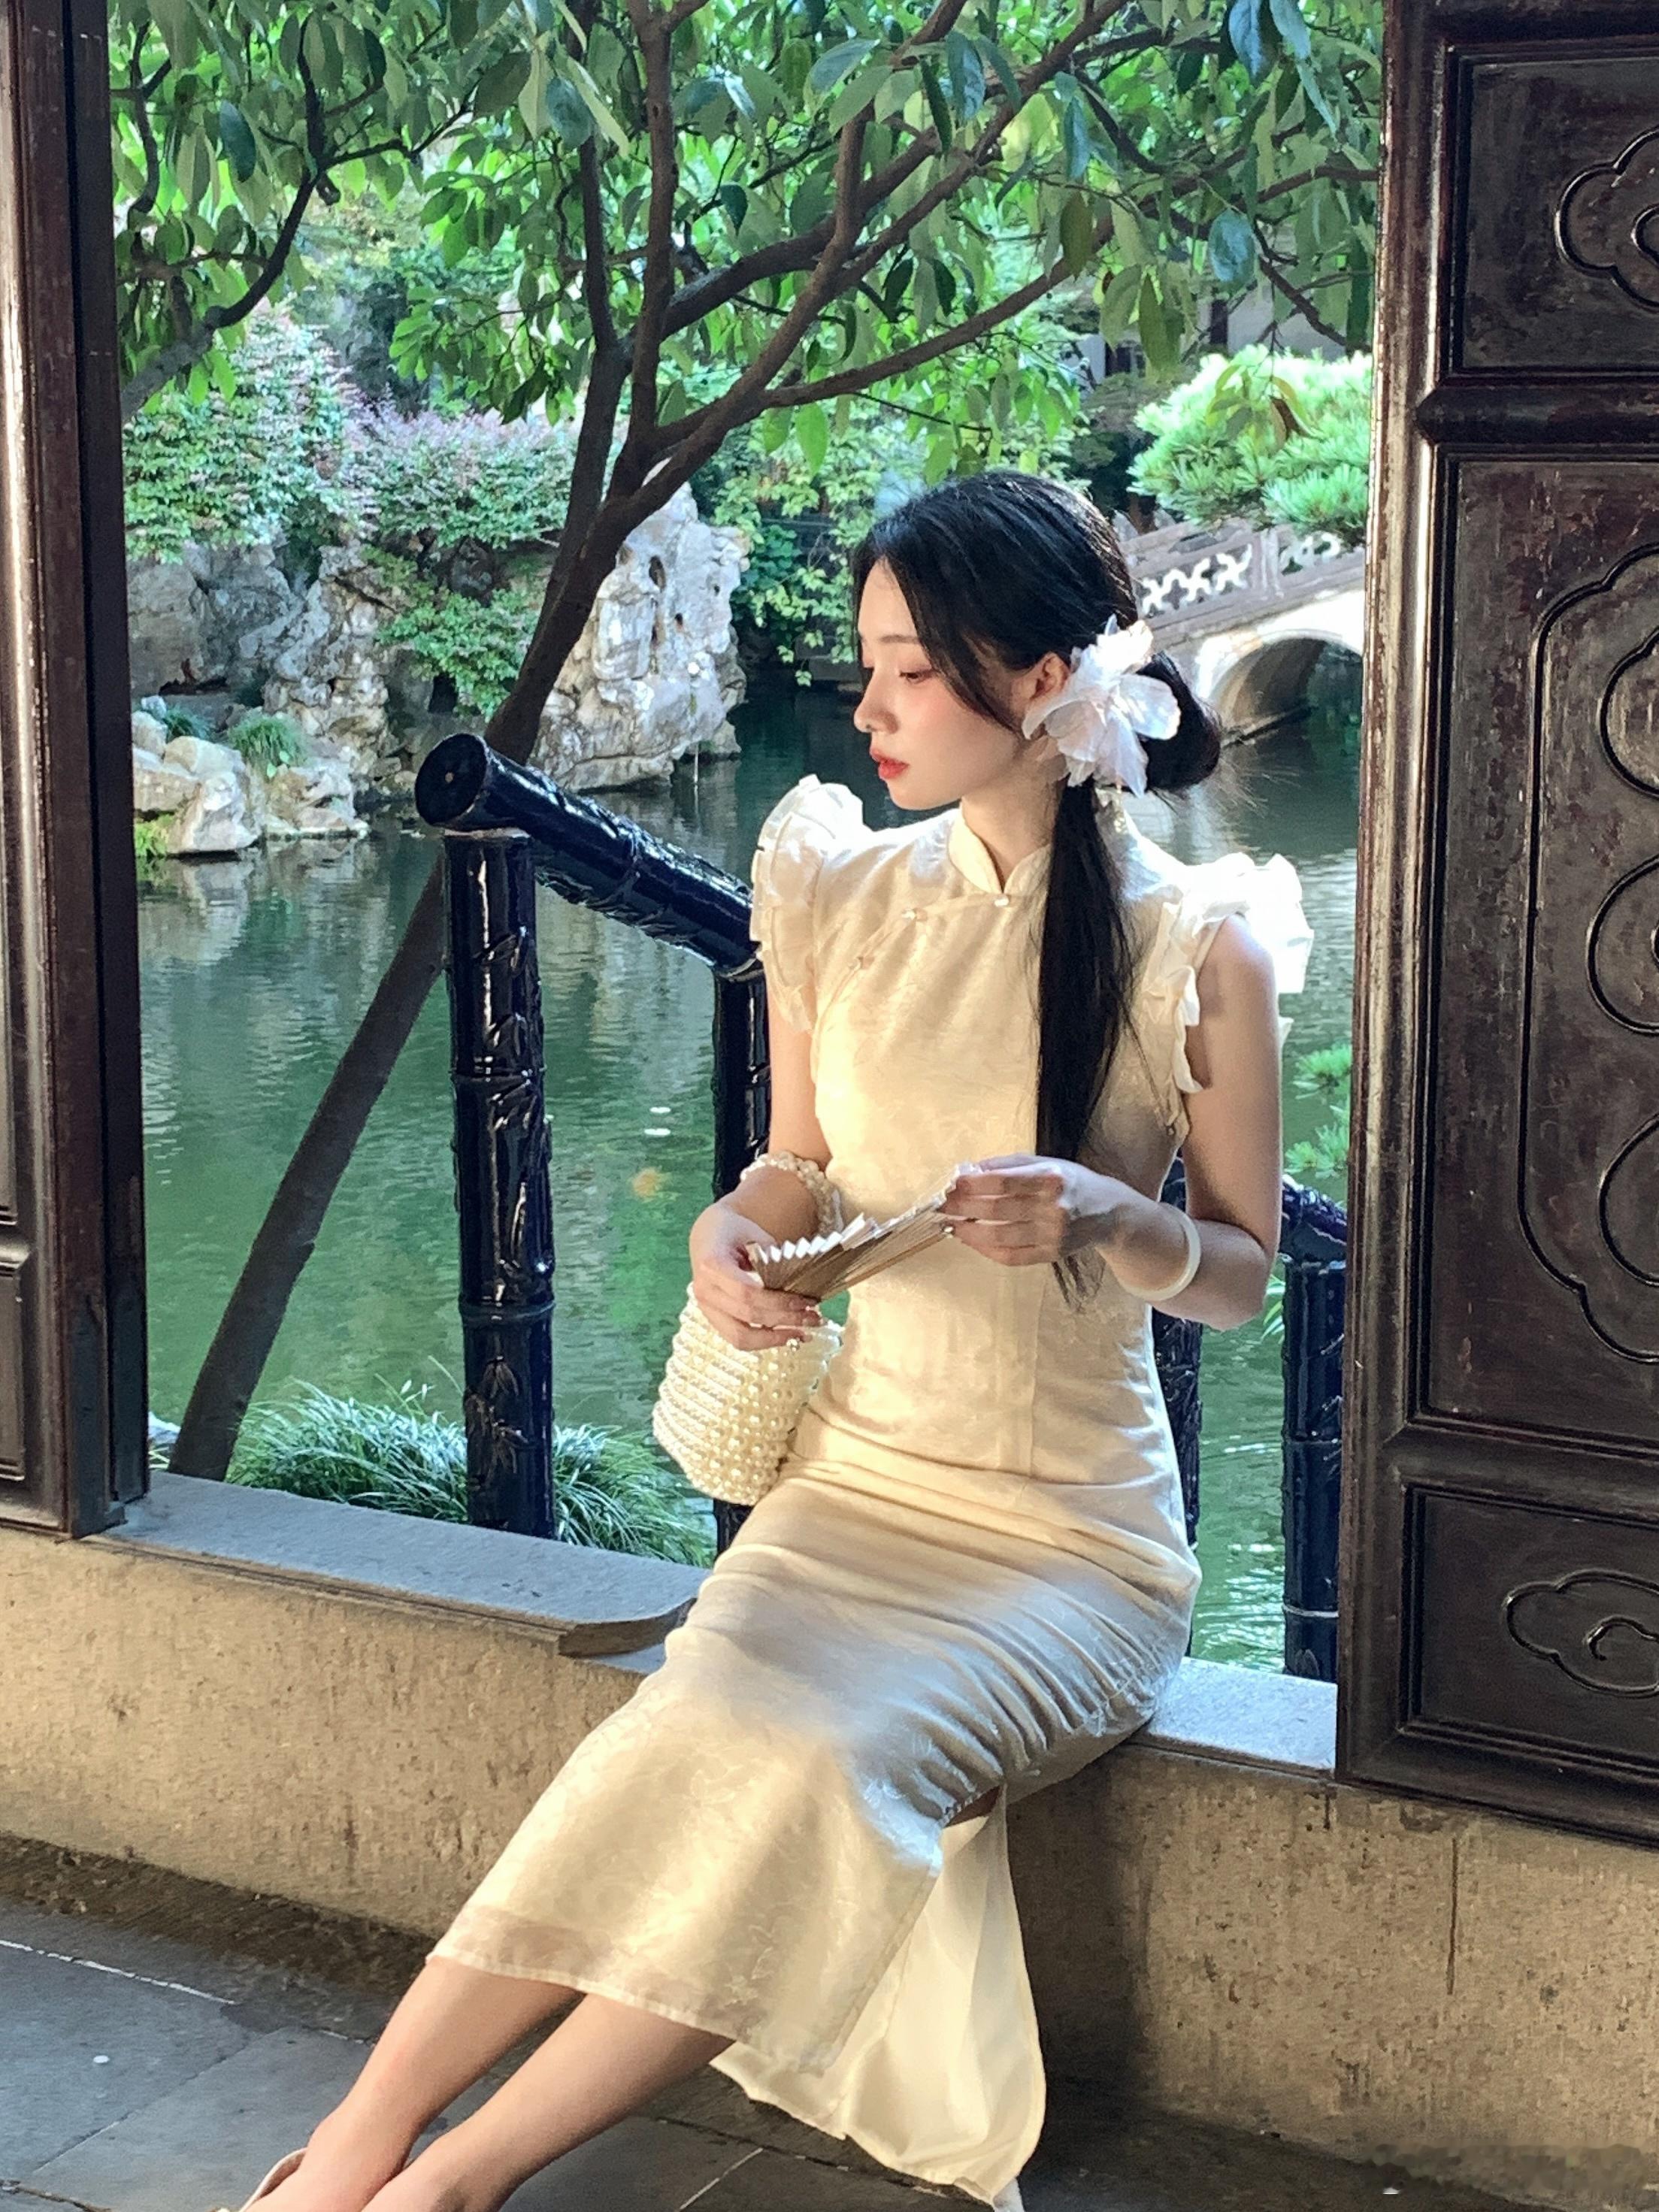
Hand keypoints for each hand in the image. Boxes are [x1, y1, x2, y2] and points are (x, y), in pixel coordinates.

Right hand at [688, 1204, 824, 1348]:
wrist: (706, 1234)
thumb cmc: (731, 1230)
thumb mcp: (753, 1233)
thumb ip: (773, 1257)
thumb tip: (802, 1283)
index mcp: (711, 1265)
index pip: (747, 1292)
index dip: (778, 1302)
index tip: (805, 1302)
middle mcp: (704, 1290)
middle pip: (747, 1316)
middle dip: (784, 1320)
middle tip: (814, 1318)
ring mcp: (705, 1307)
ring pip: (739, 1337)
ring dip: (774, 1340)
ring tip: (802, 1334)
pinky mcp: (712, 1318)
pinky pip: (737, 1338)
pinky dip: (763, 1341)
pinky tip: (784, 1336)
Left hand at [940, 1154, 1127, 1267]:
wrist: (1109, 1212)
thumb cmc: (1070, 1182)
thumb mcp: (1045, 1162)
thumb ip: (1007, 1165)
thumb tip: (968, 1171)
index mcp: (1051, 1178)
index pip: (1002, 1183)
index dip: (972, 1185)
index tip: (950, 1185)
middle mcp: (1053, 1207)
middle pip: (997, 1210)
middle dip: (963, 1207)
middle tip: (941, 1205)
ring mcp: (1053, 1235)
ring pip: (1000, 1237)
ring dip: (969, 1232)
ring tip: (951, 1225)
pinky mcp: (1051, 1255)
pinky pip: (1011, 1257)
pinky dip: (986, 1249)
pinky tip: (972, 1240)